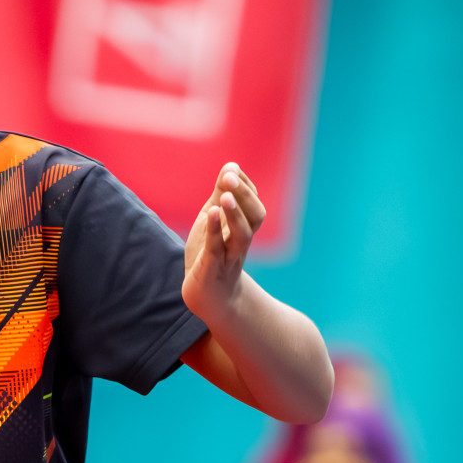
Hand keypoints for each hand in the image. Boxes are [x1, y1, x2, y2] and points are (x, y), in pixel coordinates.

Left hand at [183, 162, 265, 322]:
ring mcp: (229, 256)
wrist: (207, 297)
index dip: (245, 185)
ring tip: (224, 195)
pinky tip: (210, 214)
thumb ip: (220, 195)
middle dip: (245, 195)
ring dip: (235, 213)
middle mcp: (241, 242)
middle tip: (230, 176)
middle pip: (256, 217)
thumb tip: (230, 165)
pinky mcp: (212, 268)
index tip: (231, 169)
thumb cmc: (210, 255)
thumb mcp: (213, 220)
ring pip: (242, 235)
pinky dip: (215, 231)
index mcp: (242, 228)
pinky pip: (217, 249)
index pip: (253, 203)